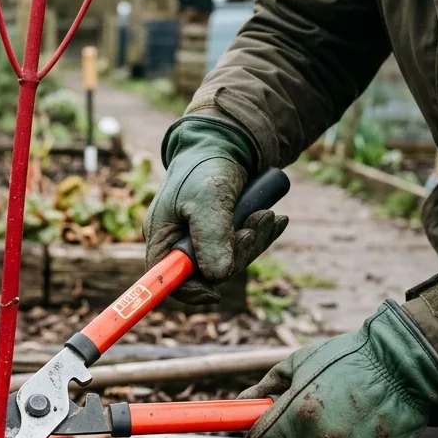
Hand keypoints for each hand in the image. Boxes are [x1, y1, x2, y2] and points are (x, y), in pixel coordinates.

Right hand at [144, 118, 287, 304]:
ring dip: (254, 242)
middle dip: (237, 255)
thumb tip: (218, 277)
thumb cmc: (205, 167)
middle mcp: (180, 244)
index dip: (189, 292)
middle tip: (254, 228)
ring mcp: (202, 240)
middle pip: (208, 274)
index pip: (167, 281)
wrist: (225, 143)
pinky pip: (244, 248)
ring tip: (268, 215)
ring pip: (231, 262)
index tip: (215, 294)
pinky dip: (261, 235)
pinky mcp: (223, 234)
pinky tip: (274, 219)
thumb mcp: (207, 200)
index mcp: (163, 238)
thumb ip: (211, 238)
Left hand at [240, 301, 437, 437]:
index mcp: (296, 415)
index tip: (269, 426)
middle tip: (313, 414)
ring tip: (344, 414)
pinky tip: (366, 425)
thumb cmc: (348, 357)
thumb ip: (267, 386)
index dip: (262, 437)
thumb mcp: (300, 362)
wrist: (407, 364)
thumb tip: (241, 401)